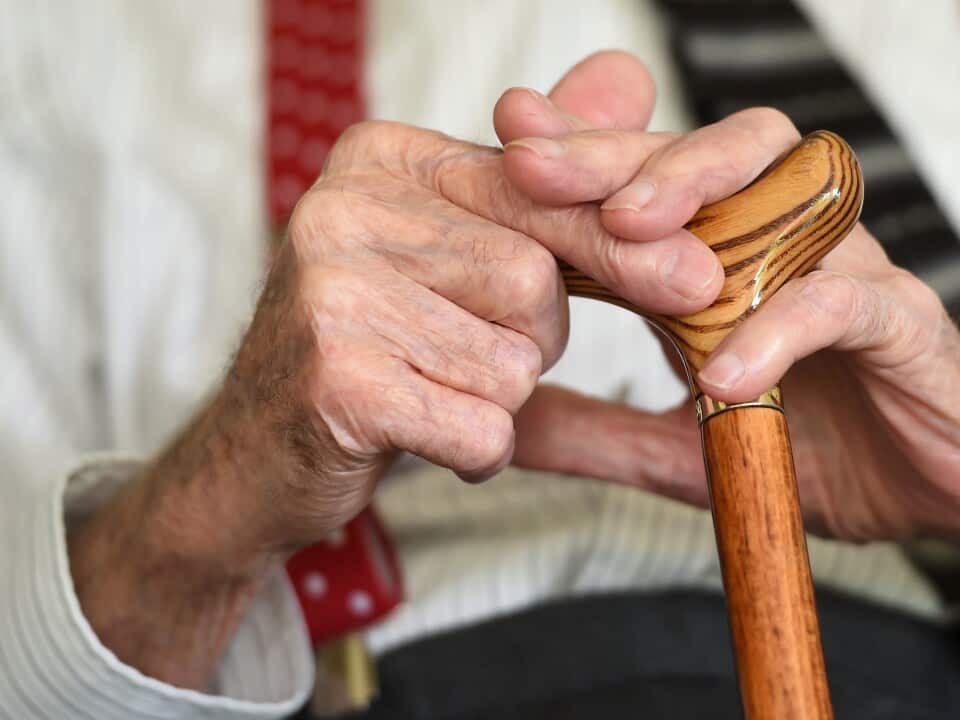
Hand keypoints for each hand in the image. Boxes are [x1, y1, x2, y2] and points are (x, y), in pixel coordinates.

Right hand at [64, 51, 800, 687]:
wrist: (256, 456)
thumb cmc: (374, 346)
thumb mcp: (457, 247)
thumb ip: (544, 173)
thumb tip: (629, 78)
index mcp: (382, 157)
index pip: (537, 190)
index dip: (619, 244)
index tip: (699, 278)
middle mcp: (345, 206)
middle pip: (534, 280)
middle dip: (531, 340)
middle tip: (471, 358)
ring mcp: (330, 289)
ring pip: (513, 360)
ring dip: (499, 400)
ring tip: (432, 392)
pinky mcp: (334, 377)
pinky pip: (480, 425)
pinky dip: (476, 450)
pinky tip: (425, 437)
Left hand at [505, 140, 959, 598]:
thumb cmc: (836, 450)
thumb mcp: (692, 449)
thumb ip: (605, 431)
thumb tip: (505, 428)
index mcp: (732, 264)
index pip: (653, 188)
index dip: (583, 161)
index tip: (505, 143)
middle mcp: (789, 246)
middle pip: (705, 157)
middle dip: (617, 153)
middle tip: (534, 162)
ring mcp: (848, 272)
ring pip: (783, 185)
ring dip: (700, 194)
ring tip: (626, 229)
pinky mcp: (903, 321)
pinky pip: (838, 303)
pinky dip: (778, 330)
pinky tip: (722, 373)